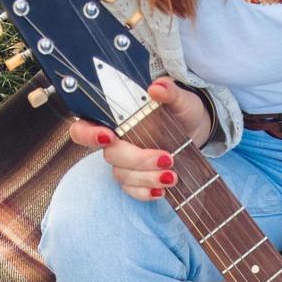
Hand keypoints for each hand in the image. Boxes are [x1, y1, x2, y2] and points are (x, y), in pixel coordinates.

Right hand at [66, 77, 213, 200]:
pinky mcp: (137, 178)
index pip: (84, 127)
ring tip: (173, 175)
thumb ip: (169, 91)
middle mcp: (115, 141)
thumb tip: (157, 88)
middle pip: (111, 156)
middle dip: (138, 160)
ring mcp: (125, 162)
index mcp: (116, 118)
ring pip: (123, 175)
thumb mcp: (179, 98)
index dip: (88, 134)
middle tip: (167, 158)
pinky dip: (146, 193)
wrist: (197, 129)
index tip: (109, 137)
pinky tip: (162, 190)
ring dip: (147, 178)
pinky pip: (132, 190)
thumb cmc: (181, 110)